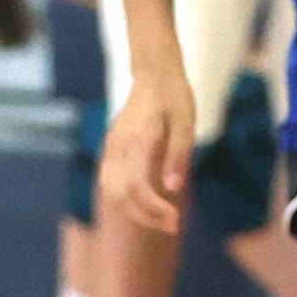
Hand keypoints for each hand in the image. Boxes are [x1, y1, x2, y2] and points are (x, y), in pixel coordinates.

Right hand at [99, 67, 195, 234]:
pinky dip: (126, 197)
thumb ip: (178, 155)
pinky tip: (146, 201)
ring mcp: (111, 147)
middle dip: (146, 216)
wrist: (153, 72)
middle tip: (173, 224)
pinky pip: (110, 181)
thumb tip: (173, 190)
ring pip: (111, 190)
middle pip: (122, 195)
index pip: (137, 187)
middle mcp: (119, 146)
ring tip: (160, 217)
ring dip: (134, 210)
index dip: (154, 209)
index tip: (175, 219)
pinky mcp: (111, 147)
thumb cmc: (174, 95)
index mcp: (139, 139)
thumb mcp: (186, 121)